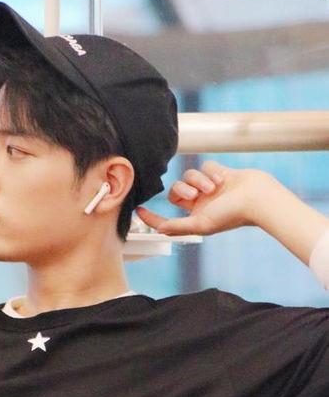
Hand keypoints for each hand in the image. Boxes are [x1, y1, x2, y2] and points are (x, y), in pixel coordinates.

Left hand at [136, 160, 275, 235]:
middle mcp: (200, 204)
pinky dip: (212, 172)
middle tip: (194, 195)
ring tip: (214, 187)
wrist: (258, 198)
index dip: (152, 216)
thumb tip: (158, 230)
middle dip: (181, 190)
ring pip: (190, 175)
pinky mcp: (219, 174)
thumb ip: (179, 227)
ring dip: (199, 180)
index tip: (138, 210)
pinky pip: (205, 166)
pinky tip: (223, 179)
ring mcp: (210, 188)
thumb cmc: (232, 214)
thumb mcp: (201, 224)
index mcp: (195, 218)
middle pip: (176, 190)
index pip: (167, 218)